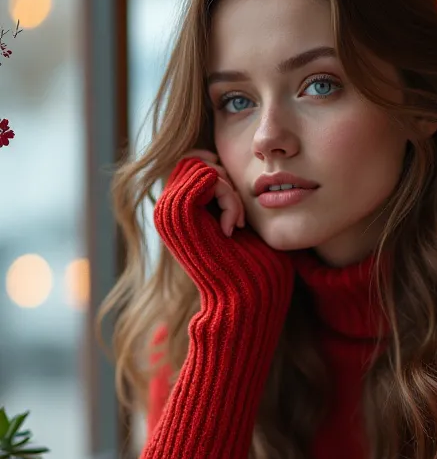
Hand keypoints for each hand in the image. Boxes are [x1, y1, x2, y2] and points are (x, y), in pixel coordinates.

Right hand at [153, 153, 292, 302]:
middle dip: (224, 181)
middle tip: (239, 219)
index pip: (193, 164)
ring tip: (237, 225)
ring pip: (201, 166)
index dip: (220, 179)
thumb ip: (219, 194)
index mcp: (176, 213)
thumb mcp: (233, 221)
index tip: (238, 217)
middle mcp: (165, 211)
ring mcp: (168, 212)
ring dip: (229, 192)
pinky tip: (234, 228)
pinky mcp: (179, 213)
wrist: (243, 300)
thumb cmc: (250, 266)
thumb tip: (218, 159)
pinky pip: (209, 176)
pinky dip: (230, 198)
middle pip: (194, 160)